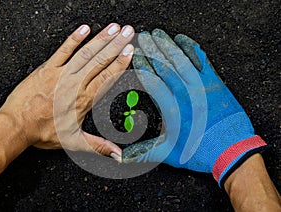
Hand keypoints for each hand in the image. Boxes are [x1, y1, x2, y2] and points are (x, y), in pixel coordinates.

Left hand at [0, 23, 133, 156]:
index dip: (120, 63)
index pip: (107, 77)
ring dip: (101, 39)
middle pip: (100, 61)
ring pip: (86, 54)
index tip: (130, 51)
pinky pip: (63, 50)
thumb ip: (99, 146)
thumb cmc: (44, 132)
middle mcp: (76, 84)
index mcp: (85, 99)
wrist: (17, 125)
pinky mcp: (47, 68)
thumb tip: (118, 155)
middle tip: (129, 32)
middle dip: (117, 45)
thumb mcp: (74, 142)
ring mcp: (62, 74)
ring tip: (115, 28)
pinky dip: (74, 39)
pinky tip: (85, 29)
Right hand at [123, 29, 267, 186]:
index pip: (152, 80)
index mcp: (171, 108)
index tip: (135, 56)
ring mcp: (201, 85)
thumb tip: (122, 158)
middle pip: (164, 65)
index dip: (142, 66)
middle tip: (142, 37)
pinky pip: (202, 60)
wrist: (232, 150)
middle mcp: (184, 93)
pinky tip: (184, 40)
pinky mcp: (215, 83)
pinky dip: (192, 48)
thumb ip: (144, 153)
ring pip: (180, 59)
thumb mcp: (169, 153)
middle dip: (151, 50)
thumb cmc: (201, 152)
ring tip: (158, 34)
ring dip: (167, 45)